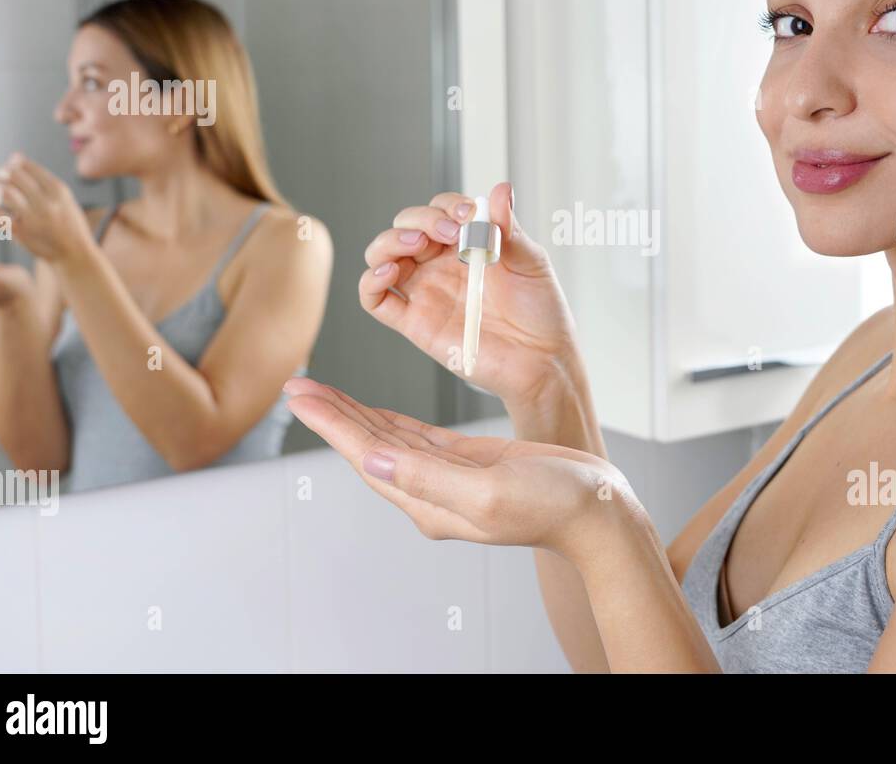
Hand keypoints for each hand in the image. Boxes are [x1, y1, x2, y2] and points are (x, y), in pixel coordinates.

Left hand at [0, 153, 92, 262]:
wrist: (74, 253)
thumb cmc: (67, 224)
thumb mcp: (64, 199)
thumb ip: (42, 179)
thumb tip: (15, 156)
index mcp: (58, 190)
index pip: (26, 166)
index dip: (13, 164)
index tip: (11, 168)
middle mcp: (46, 202)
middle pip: (12, 175)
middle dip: (1, 174)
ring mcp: (34, 217)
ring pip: (3, 192)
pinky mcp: (21, 232)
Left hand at [282, 376, 639, 563]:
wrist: (598, 509)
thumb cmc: (555, 503)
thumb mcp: (489, 490)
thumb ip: (427, 478)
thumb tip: (370, 462)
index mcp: (430, 504)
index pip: (367, 457)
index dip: (331, 425)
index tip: (299, 396)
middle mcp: (430, 494)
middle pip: (368, 447)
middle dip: (332, 416)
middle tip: (297, 386)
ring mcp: (447, 479)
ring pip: (388, 440)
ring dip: (353, 415)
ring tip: (321, 392)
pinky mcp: (467, 464)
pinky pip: (415, 438)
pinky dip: (388, 420)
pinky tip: (371, 411)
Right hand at [360, 182, 580, 405]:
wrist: (542, 360)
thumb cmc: (541, 312)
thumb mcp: (531, 262)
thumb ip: (508, 228)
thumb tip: (500, 189)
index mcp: (467, 245)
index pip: (440, 210)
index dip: (447, 205)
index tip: (467, 214)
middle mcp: (440, 264)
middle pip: (406, 225)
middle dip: (421, 218)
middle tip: (450, 231)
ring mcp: (425, 291)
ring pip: (383, 255)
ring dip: (391, 240)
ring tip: (417, 242)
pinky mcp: (413, 322)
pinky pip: (375, 299)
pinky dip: (371, 281)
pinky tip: (389, 271)